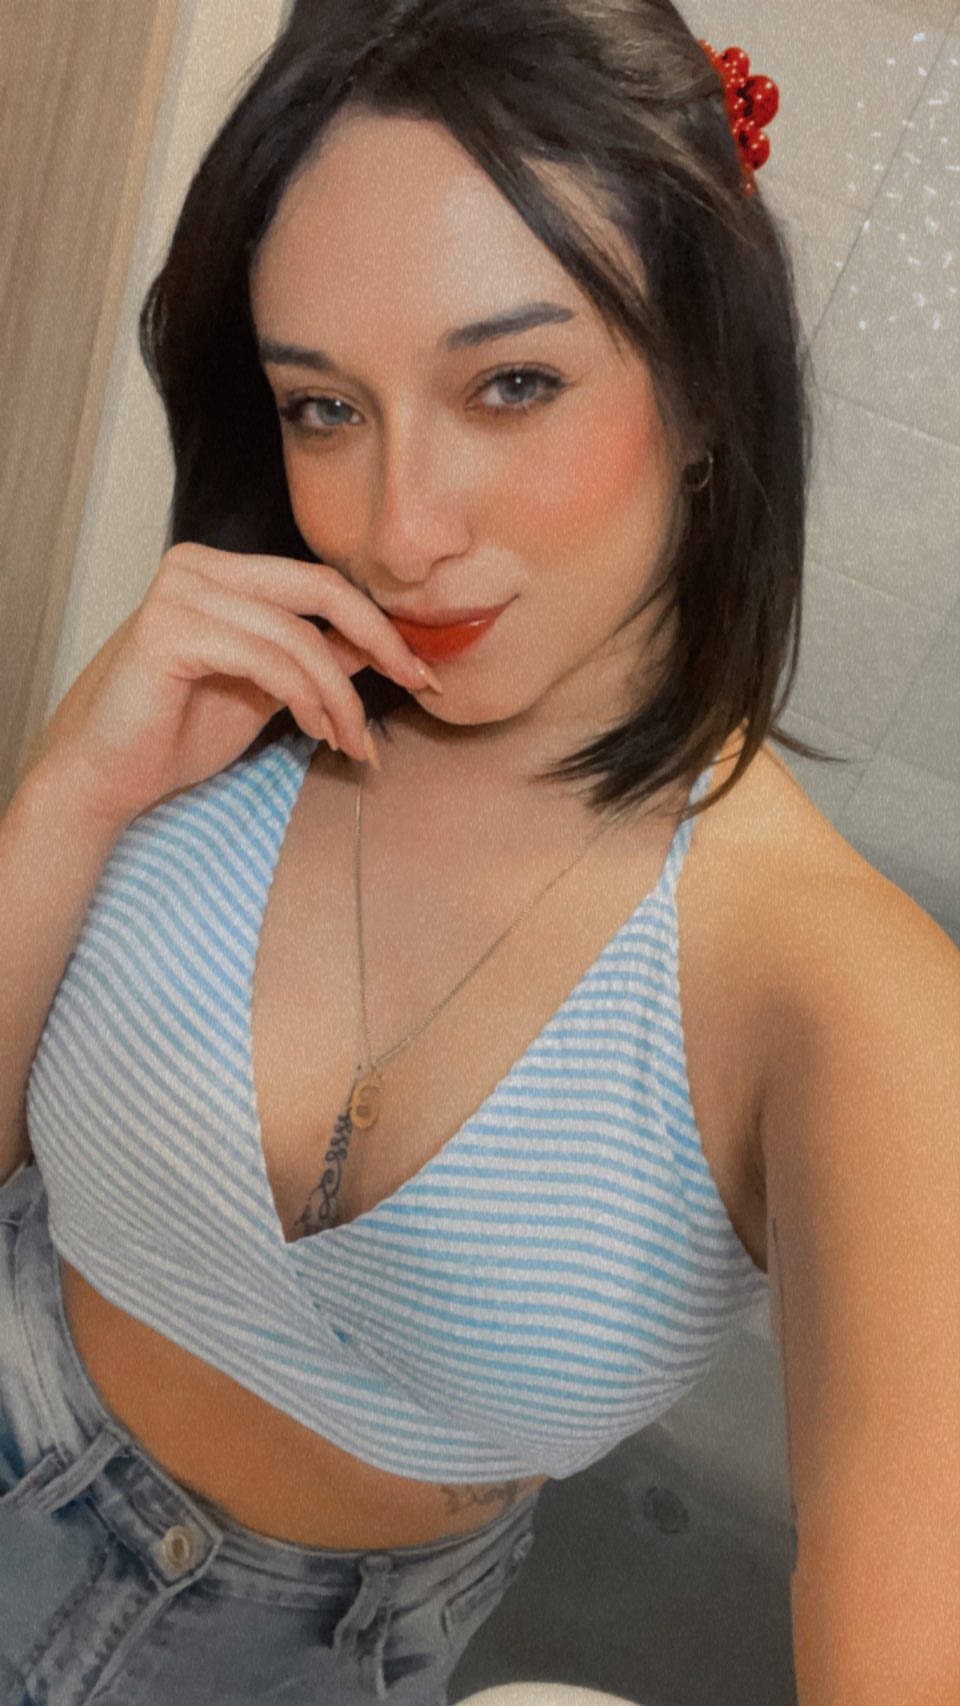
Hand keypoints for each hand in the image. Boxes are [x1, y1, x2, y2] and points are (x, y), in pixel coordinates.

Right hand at [28, 543, 435, 823]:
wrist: (106, 775)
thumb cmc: (176, 733)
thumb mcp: (266, 689)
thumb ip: (314, 660)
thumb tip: (379, 648)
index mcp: (222, 570)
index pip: (320, 584)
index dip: (378, 625)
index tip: (421, 670)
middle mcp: (199, 566)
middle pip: (320, 591)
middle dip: (381, 642)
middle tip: (418, 685)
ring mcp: (181, 593)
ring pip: (299, 637)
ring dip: (341, 696)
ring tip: (353, 742)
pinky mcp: (169, 631)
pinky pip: (267, 660)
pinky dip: (305, 699)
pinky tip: (317, 731)